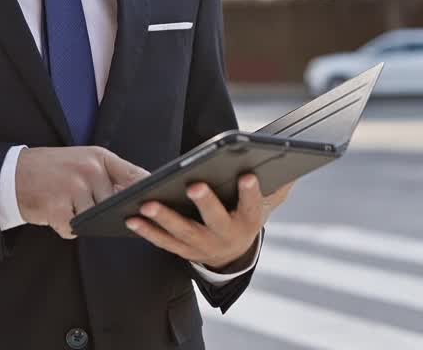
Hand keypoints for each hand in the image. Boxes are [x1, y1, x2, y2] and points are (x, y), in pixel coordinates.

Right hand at [15, 146, 149, 238]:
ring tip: (64, 203)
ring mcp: (73, 188)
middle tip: (81, 202)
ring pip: (94, 219)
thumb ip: (110, 176)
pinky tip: (53, 212)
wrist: (12, 173)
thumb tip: (139, 199)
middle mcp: (90, 170)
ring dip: (80, 219)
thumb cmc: (53, 170)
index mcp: (100, 157)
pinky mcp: (58, 208)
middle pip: (114, 205)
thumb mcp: (84, 161)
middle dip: (103, 211)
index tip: (159, 203)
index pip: (136, 176)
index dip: (149, 193)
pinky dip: (64, 227)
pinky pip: (72, 229)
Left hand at [125, 174, 294, 270]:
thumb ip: (277, 187)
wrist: (233, 255)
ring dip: (165, 219)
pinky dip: (147, 231)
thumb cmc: (245, 216)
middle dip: (206, 203)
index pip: (253, 207)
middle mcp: (225, 236)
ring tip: (147, 204)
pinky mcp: (183, 251)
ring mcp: (203, 246)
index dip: (251, 193)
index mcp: (248, 222)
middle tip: (194, 185)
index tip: (248, 175)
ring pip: (183, 233)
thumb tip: (290, 168)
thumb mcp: (266, 204)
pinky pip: (163, 242)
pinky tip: (132, 218)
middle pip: (216, 220)